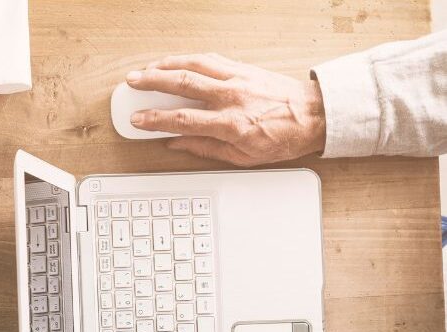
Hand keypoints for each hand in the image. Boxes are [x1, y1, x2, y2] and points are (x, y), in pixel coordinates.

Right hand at [126, 54, 326, 165]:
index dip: (155, 120)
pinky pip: (211, 59)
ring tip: (147, 67)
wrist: (314, 116)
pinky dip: (189, 59)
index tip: (137, 119)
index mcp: (231, 123)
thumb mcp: (242, 156)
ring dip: (167, 64)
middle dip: (153, 82)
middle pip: (183, 84)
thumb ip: (205, 148)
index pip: (183, 119)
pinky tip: (176, 61)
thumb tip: (177, 143)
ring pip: (195, 65)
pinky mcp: (244, 68)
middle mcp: (232, 97)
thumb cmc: (283, 138)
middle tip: (132, 82)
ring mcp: (238, 78)